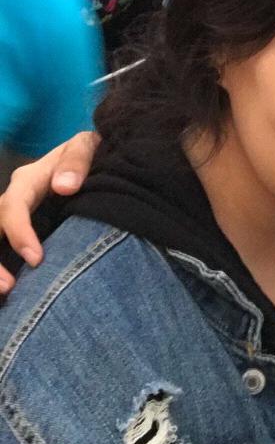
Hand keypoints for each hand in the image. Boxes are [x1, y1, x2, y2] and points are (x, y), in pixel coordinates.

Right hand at [0, 132, 97, 291]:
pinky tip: (13, 297)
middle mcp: (15, 202)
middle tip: (9, 287)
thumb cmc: (90, 154)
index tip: (37, 259)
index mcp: (27, 181)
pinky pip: (7, 251)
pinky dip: (7, 268)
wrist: (96, 162)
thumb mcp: (86, 146)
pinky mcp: (23, 235)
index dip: (19, 233)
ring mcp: (15, 220)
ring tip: (8, 293)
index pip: (12, 207)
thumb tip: (64, 187)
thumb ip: (77, 160)